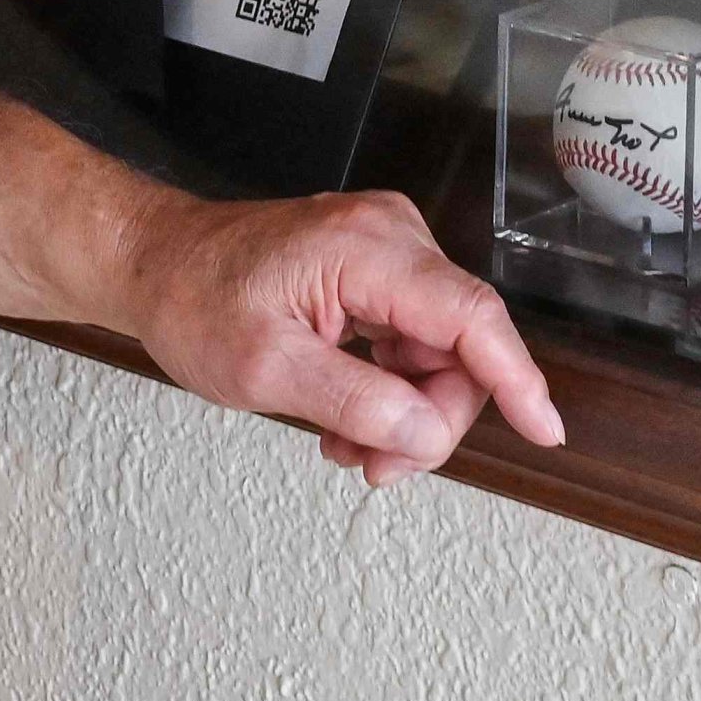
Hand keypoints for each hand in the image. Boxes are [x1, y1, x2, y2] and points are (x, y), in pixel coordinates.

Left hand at [116, 188, 565, 488]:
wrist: (155, 263)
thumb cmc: (193, 299)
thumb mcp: (265, 369)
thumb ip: (354, 401)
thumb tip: (425, 432)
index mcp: (366, 247)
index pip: (470, 316)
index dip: (515, 378)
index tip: (545, 430)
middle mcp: (389, 235)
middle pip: (460, 344)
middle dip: (429, 418)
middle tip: (375, 466)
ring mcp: (384, 249)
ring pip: (440, 351)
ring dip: (404, 412)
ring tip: (345, 445)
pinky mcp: (375, 269)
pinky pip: (413, 340)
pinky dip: (389, 390)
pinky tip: (347, 420)